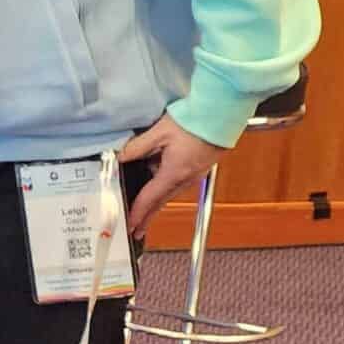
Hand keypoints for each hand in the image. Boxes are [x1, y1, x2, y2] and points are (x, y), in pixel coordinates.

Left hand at [117, 113, 231, 238]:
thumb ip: (137, 147)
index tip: (131, 225)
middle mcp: (186, 179)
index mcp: (174, 173)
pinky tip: (155, 181)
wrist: (222, 114)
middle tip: (137, 228)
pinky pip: (177, 183)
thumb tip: (121, 157)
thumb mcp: (159, 133)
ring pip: (169, 192)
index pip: (150, 198)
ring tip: (142, 210)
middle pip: (161, 201)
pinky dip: (164, 187)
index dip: (138, 213)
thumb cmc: (195, 121)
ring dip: (155, 201)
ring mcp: (194, 174)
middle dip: (147, 216)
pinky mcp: (198, 168)